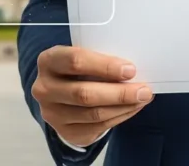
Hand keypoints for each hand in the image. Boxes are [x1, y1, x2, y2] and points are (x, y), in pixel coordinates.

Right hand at [31, 46, 152, 147]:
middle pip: (84, 94)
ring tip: (142, 98)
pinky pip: (98, 127)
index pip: (75, 61)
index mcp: (48, 61)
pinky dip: (120, 117)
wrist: (59, 96)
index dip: (105, 66)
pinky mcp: (65, 131)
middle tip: (143, 90)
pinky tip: (132, 108)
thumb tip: (132, 70)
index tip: (130, 70)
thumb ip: (99, 60)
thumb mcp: (80, 57)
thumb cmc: (76, 70)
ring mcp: (52, 113)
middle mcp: (44, 88)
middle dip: (119, 93)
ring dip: (123, 107)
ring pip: (93, 114)